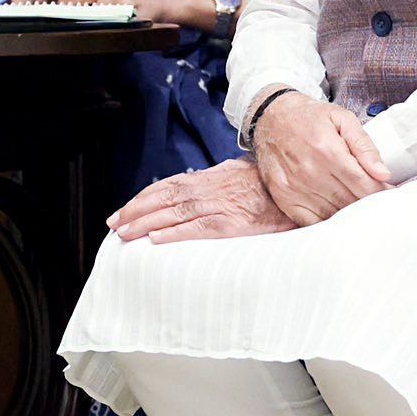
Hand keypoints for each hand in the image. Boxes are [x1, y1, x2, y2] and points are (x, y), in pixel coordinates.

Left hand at [108, 158, 292, 241]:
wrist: (302, 187)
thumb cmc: (274, 185)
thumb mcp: (244, 175)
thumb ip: (222, 180)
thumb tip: (206, 183)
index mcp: (213, 178)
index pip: (170, 186)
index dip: (145, 197)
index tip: (125, 210)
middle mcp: (212, 189)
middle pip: (165, 197)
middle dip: (136, 210)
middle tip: (113, 223)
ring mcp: (223, 205)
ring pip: (175, 212)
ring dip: (145, 222)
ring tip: (124, 233)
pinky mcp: (235, 222)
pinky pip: (199, 227)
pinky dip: (175, 232)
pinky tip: (155, 240)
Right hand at [250, 92, 389, 224]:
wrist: (269, 117)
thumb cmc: (309, 118)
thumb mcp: (341, 119)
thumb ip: (364, 146)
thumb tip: (383, 174)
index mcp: (327, 149)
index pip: (364, 184)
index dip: (382, 193)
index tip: (392, 195)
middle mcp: (309, 171)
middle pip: (350, 201)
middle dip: (369, 205)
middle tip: (380, 205)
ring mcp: (293, 186)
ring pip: (332, 214)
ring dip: (350, 216)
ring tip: (362, 212)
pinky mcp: (282, 196)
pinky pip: (310, 221)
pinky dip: (326, 223)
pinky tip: (337, 217)